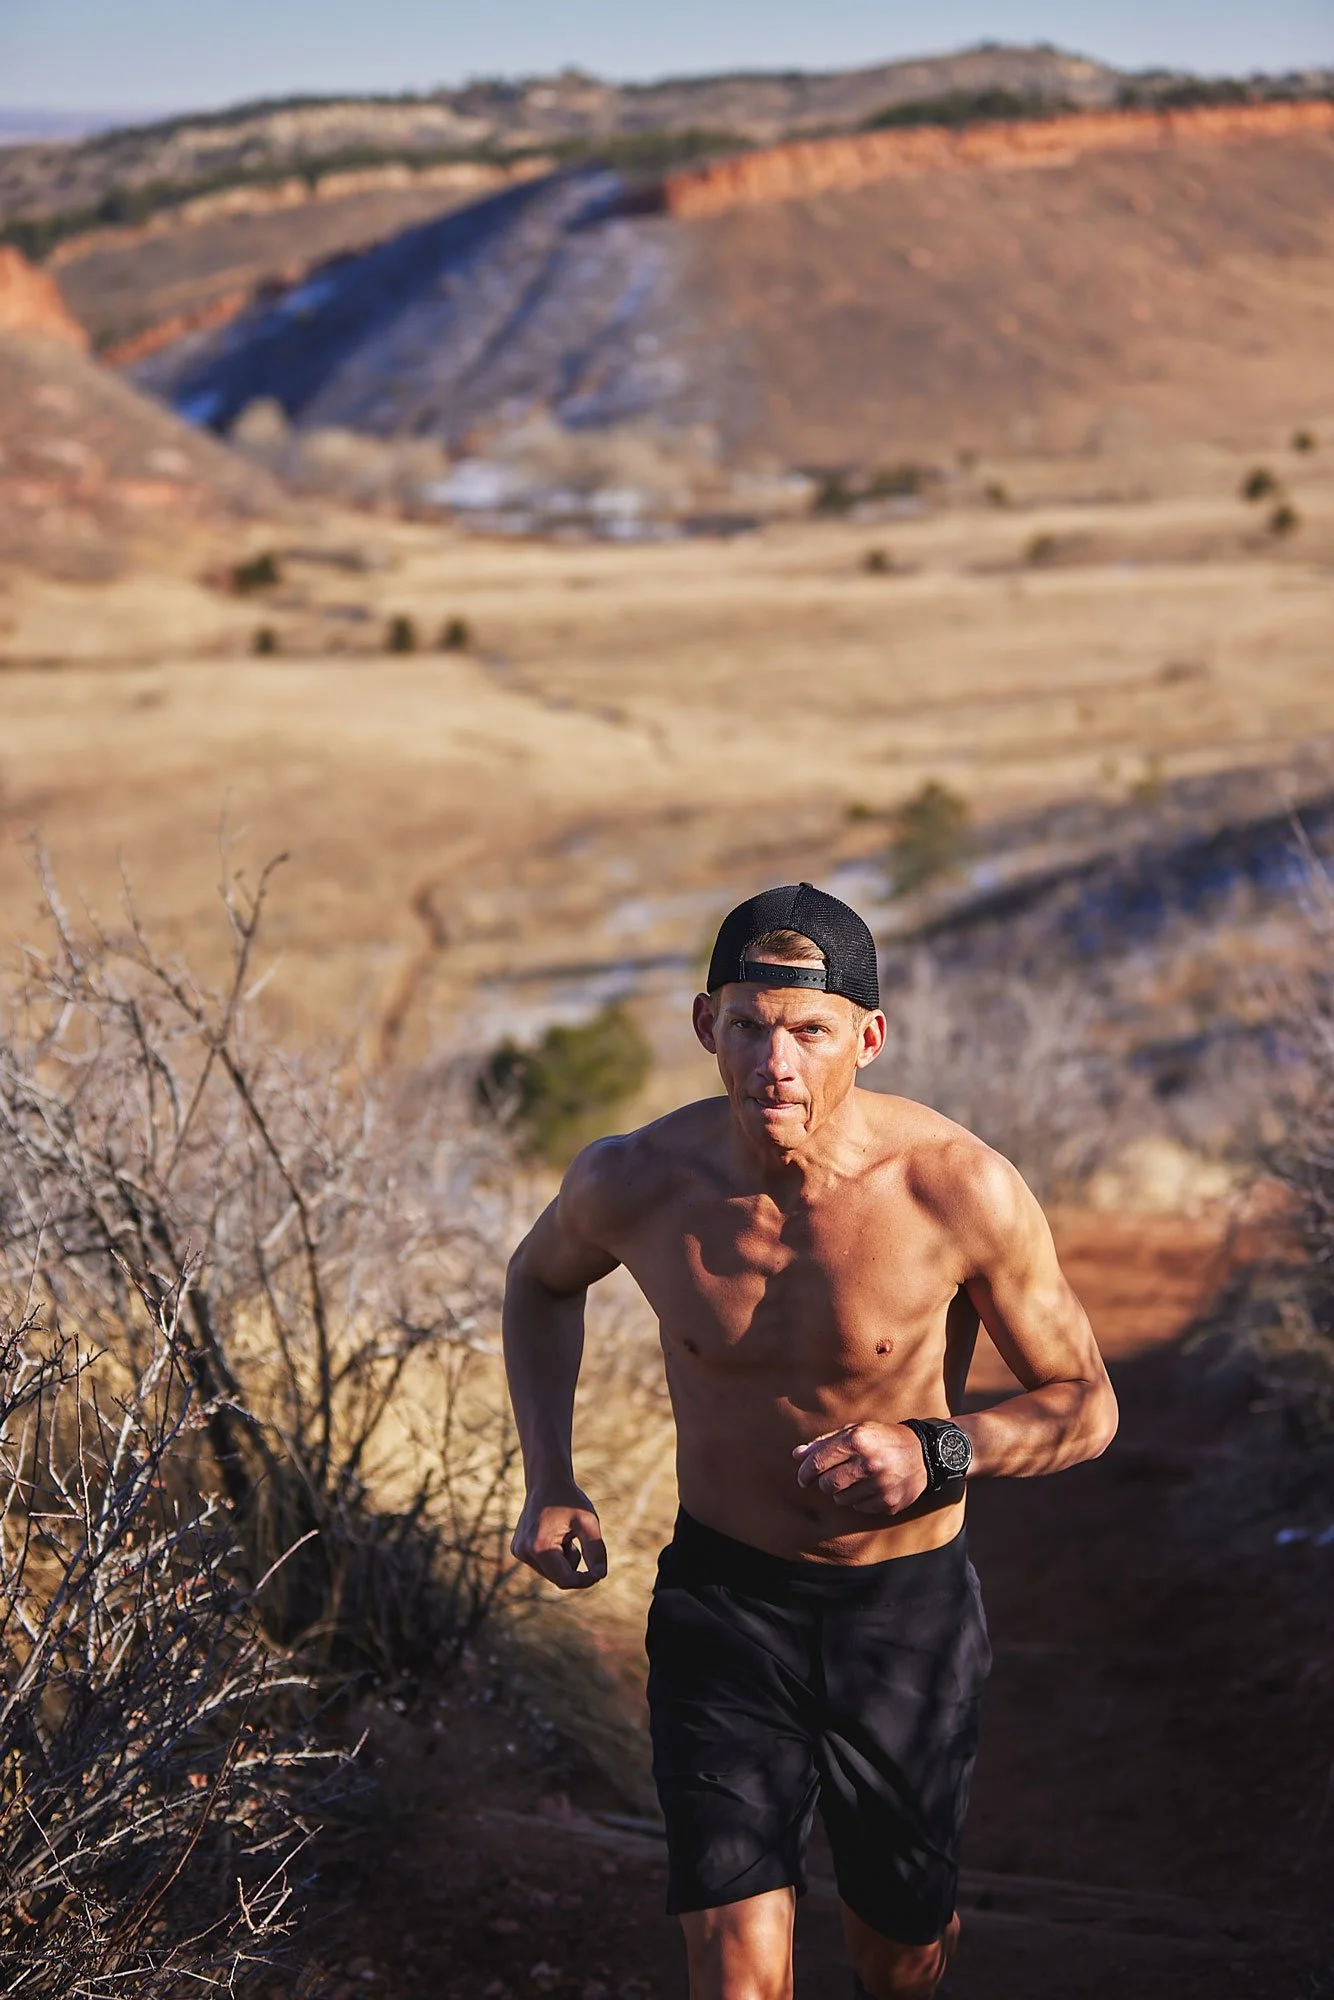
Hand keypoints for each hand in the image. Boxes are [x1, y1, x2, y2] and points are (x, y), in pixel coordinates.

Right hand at [511, 1486, 607, 1589]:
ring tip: (565, 1534)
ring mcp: (518, 1551)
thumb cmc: (569, 1499)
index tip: (599, 1574)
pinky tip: (555, 1534)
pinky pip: (545, 1565)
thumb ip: (595, 1550)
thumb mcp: (588, 1522)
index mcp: (539, 1546)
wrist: (546, 1482)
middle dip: (574, 1566)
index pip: (565, 1580)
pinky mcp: (518, 1550)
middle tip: (580, 1539)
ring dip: (565, 1560)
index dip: (584, 1580)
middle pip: (558, 1578)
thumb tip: (600, 1576)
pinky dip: (555, 1555)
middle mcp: (524, 1552)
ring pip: (552, 1573)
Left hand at [792, 1422, 928, 1515]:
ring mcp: (880, 1485)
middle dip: (824, 1483)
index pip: (819, 1463)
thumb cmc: (882, 1439)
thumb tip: (797, 1455)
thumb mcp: (855, 1431)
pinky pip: (860, 1508)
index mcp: (857, 1440)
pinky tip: (871, 1487)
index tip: (802, 1478)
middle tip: (831, 1478)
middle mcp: (869, 1463)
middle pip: (827, 1485)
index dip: (805, 1472)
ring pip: (842, 1499)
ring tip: (856, 1480)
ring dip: (842, 1492)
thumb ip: (824, 1443)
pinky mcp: (889, 1503)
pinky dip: (860, 1500)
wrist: (923, 1453)